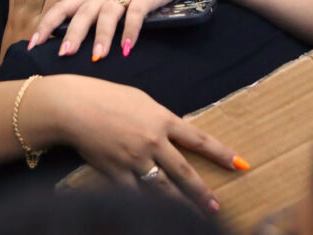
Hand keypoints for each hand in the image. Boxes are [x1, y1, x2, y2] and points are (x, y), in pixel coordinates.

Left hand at [31, 0, 190, 60]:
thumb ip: (95, 11)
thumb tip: (78, 38)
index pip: (62, 7)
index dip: (46, 24)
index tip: (31, 44)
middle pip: (82, 13)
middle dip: (71, 34)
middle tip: (61, 55)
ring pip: (108, 14)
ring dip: (102, 36)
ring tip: (96, 57)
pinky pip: (136, 14)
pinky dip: (132, 31)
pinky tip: (128, 49)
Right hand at [42, 76, 241, 210]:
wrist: (73, 106)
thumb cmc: (104, 96)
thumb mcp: (139, 99)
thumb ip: (158, 117)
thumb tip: (173, 131)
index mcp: (161, 119)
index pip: (198, 139)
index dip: (221, 152)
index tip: (239, 164)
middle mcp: (152, 141)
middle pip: (184, 172)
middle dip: (202, 192)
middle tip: (216, 207)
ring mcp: (134, 159)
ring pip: (163, 189)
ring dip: (181, 204)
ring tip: (194, 217)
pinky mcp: (116, 173)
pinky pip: (136, 194)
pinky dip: (146, 204)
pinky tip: (154, 214)